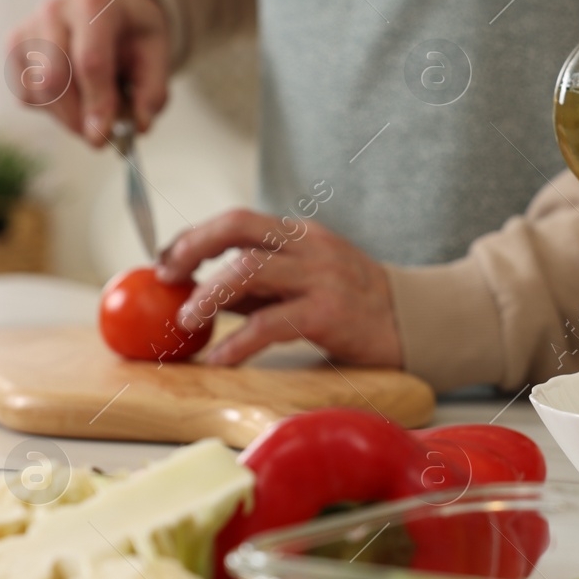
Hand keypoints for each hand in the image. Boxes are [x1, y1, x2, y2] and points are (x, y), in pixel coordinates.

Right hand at [6, 0, 170, 146]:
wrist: (108, 8)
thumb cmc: (132, 34)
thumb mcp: (157, 55)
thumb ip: (152, 91)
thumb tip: (139, 126)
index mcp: (93, 8)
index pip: (89, 61)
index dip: (96, 103)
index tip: (103, 136)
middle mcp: (54, 12)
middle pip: (54, 80)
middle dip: (77, 117)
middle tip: (99, 137)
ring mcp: (28, 29)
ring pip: (38, 92)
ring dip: (67, 116)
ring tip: (93, 109)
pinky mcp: (13, 49)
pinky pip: (26, 95)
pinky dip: (52, 109)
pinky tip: (73, 96)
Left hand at [156, 210, 403, 368]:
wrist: (413, 323)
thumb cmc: (356, 306)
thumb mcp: (308, 282)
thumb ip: (261, 285)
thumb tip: (203, 294)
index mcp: (301, 234)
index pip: (238, 220)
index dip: (195, 237)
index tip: (166, 260)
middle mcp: (309, 246)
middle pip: (238, 227)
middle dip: (192, 247)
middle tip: (166, 276)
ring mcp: (320, 276)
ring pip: (249, 268)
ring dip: (207, 293)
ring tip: (185, 320)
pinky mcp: (329, 312)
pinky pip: (271, 323)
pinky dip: (238, 342)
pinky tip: (221, 359)